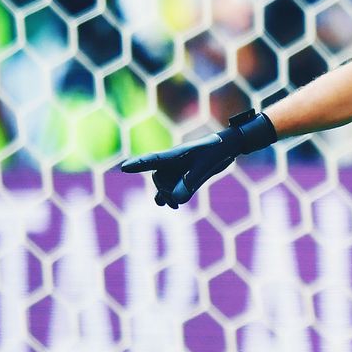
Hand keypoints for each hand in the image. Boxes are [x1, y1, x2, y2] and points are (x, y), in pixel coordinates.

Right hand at [120, 110, 275, 207]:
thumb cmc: (216, 149)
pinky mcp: (184, 177)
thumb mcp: (206, 166)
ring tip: (168, 204)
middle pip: (158, 177)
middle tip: (174, 195)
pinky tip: (173, 205)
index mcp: (175, 154)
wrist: (227, 145)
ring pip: (163, 184)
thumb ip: (191, 182)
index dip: (138, 164)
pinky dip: (171, 197)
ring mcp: (176, 170)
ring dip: (164, 194)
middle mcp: (171, 162)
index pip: (153, 160)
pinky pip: (171, 189)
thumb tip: (176, 200)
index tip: (124, 167)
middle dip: (163, 188)